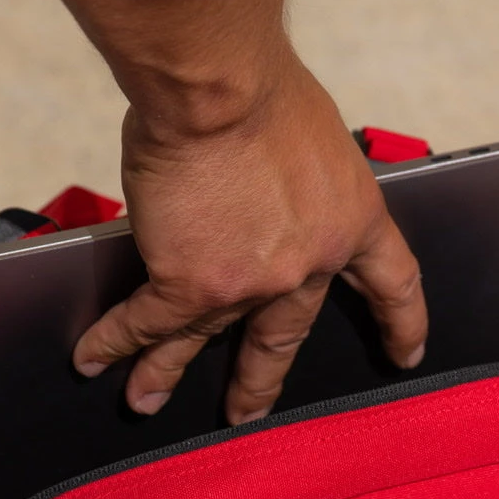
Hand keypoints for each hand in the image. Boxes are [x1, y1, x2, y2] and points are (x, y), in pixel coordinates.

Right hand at [73, 52, 427, 423]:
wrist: (221, 86)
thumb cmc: (263, 89)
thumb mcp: (316, 140)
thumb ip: (298, 181)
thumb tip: (257, 191)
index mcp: (352, 221)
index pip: (392, 283)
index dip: (401, 323)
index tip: (404, 354)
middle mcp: (307, 265)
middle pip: (285, 334)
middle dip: (259, 378)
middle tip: (244, 411)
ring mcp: (250, 285)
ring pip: (204, 337)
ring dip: (166, 371)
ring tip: (145, 401)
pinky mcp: (191, 283)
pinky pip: (149, 323)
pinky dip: (116, 341)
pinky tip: (94, 357)